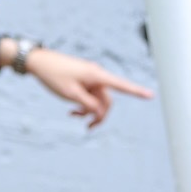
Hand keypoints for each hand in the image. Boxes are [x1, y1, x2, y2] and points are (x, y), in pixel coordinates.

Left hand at [22, 48, 153, 127]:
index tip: (151, 96)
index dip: (137, 92)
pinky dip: (83, 105)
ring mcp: (90, 78)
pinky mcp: (83, 80)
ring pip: (97, 100)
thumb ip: (87, 104)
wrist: (39, 63)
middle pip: (107, 100)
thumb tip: (99, 111)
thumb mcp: (71, 94)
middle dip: (99, 115)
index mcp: (97, 76)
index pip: (122, 85)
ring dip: (88, 111)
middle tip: (87, 128)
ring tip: (72, 115)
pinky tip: (71, 111)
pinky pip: (89, 96)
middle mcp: (97, 76)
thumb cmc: (54, 76)